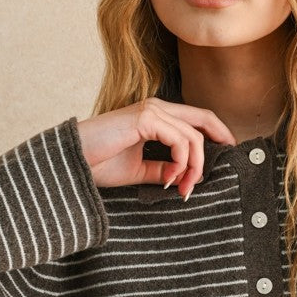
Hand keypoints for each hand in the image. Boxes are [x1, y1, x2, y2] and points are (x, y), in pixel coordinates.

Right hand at [76, 99, 235, 197]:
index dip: (218, 135)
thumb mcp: (138, 170)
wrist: (72, 163)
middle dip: (213, 151)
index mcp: (155, 116)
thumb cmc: (97, 164)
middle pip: (204, 120)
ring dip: (194, 167)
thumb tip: (184, 177)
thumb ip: (162, 169)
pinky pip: (180, 140)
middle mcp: (157, 108)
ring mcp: (151, 110)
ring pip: (194, 136)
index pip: (198, 119)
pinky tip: (170, 179)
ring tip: (181, 188)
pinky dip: (182, 162)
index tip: (224, 159)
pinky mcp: (145, 119)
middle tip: (202, 181)